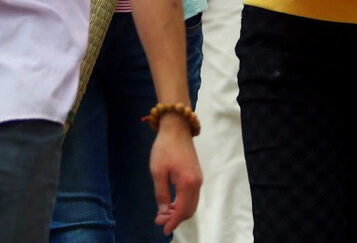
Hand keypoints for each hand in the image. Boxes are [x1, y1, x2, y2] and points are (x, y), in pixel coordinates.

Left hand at [150, 116, 201, 234]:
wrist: (176, 128)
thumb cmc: (164, 148)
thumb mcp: (158, 171)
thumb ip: (162, 193)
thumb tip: (164, 212)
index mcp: (188, 183)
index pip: (182, 210)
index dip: (173, 222)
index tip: (164, 230)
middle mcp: (197, 183)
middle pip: (190, 209)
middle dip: (176, 218)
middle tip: (160, 220)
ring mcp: (198, 178)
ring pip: (192, 203)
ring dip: (179, 211)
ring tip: (163, 213)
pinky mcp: (196, 174)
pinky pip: (192, 195)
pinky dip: (183, 202)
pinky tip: (171, 202)